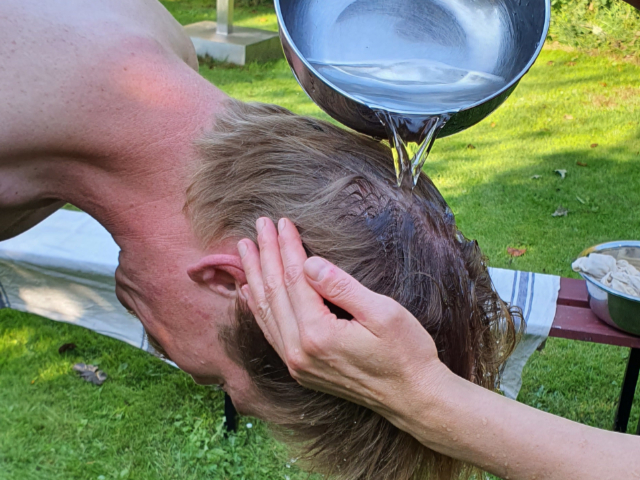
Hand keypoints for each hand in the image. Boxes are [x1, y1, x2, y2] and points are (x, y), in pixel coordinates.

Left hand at [237, 217, 449, 420]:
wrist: (414, 399)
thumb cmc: (406, 353)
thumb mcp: (382, 313)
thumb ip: (342, 287)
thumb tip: (309, 263)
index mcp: (318, 334)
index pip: (294, 279)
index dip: (287, 247)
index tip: (282, 222)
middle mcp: (299, 352)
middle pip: (275, 292)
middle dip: (265, 255)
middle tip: (258, 225)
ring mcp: (297, 364)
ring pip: (267, 312)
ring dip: (255, 277)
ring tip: (245, 249)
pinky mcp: (301, 369)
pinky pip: (271, 332)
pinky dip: (258, 308)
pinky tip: (249, 291)